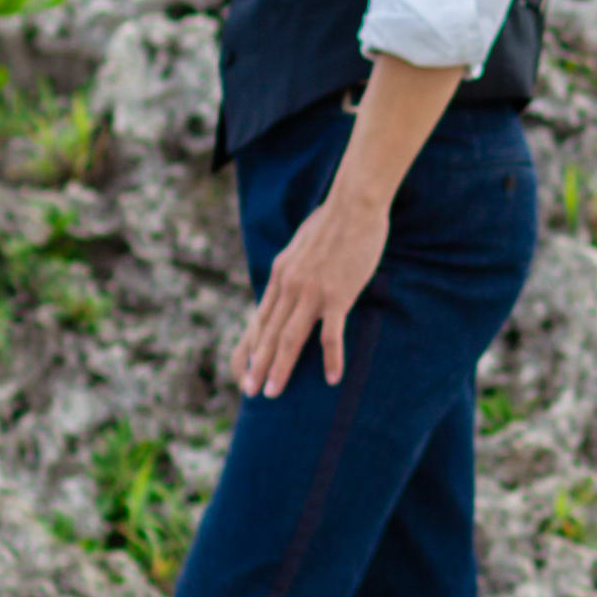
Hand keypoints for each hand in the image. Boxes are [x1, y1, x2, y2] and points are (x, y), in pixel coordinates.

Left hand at [232, 187, 389, 394]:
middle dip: (257, 365)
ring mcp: (311, 292)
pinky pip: (330, 335)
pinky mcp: (337, 296)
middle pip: (269, 334)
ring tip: (272, 392)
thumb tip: (289, 280)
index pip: (260, 318)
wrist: (353, 204)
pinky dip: (330, 359)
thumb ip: (293, 267)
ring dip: (280, 368)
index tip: (243, 369)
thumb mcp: (300, 245)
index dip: (251, 347)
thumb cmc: (333, 221)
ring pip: (289, 339)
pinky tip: (331, 378)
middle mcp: (289, 286)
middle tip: (250, 391)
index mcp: (279, 275)